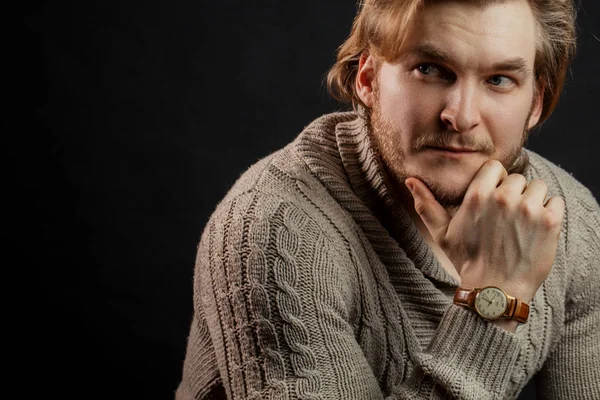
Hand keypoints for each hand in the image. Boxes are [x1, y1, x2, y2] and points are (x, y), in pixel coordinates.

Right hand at [405, 160, 564, 303]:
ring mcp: (528, 209)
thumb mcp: (442, 233)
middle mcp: (503, 198)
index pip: (494, 167)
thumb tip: (410, 180)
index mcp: (477, 196)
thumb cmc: (467, 261)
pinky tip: (538, 229)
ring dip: (533, 200)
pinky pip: (556, 201)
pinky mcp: (550, 222)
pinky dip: (551, 212)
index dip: (495, 181)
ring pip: (538, 187)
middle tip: (508, 217)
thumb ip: (426, 204)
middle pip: (517, 178)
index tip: (494, 197)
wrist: (495, 291)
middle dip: (514, 193)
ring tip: (524, 223)